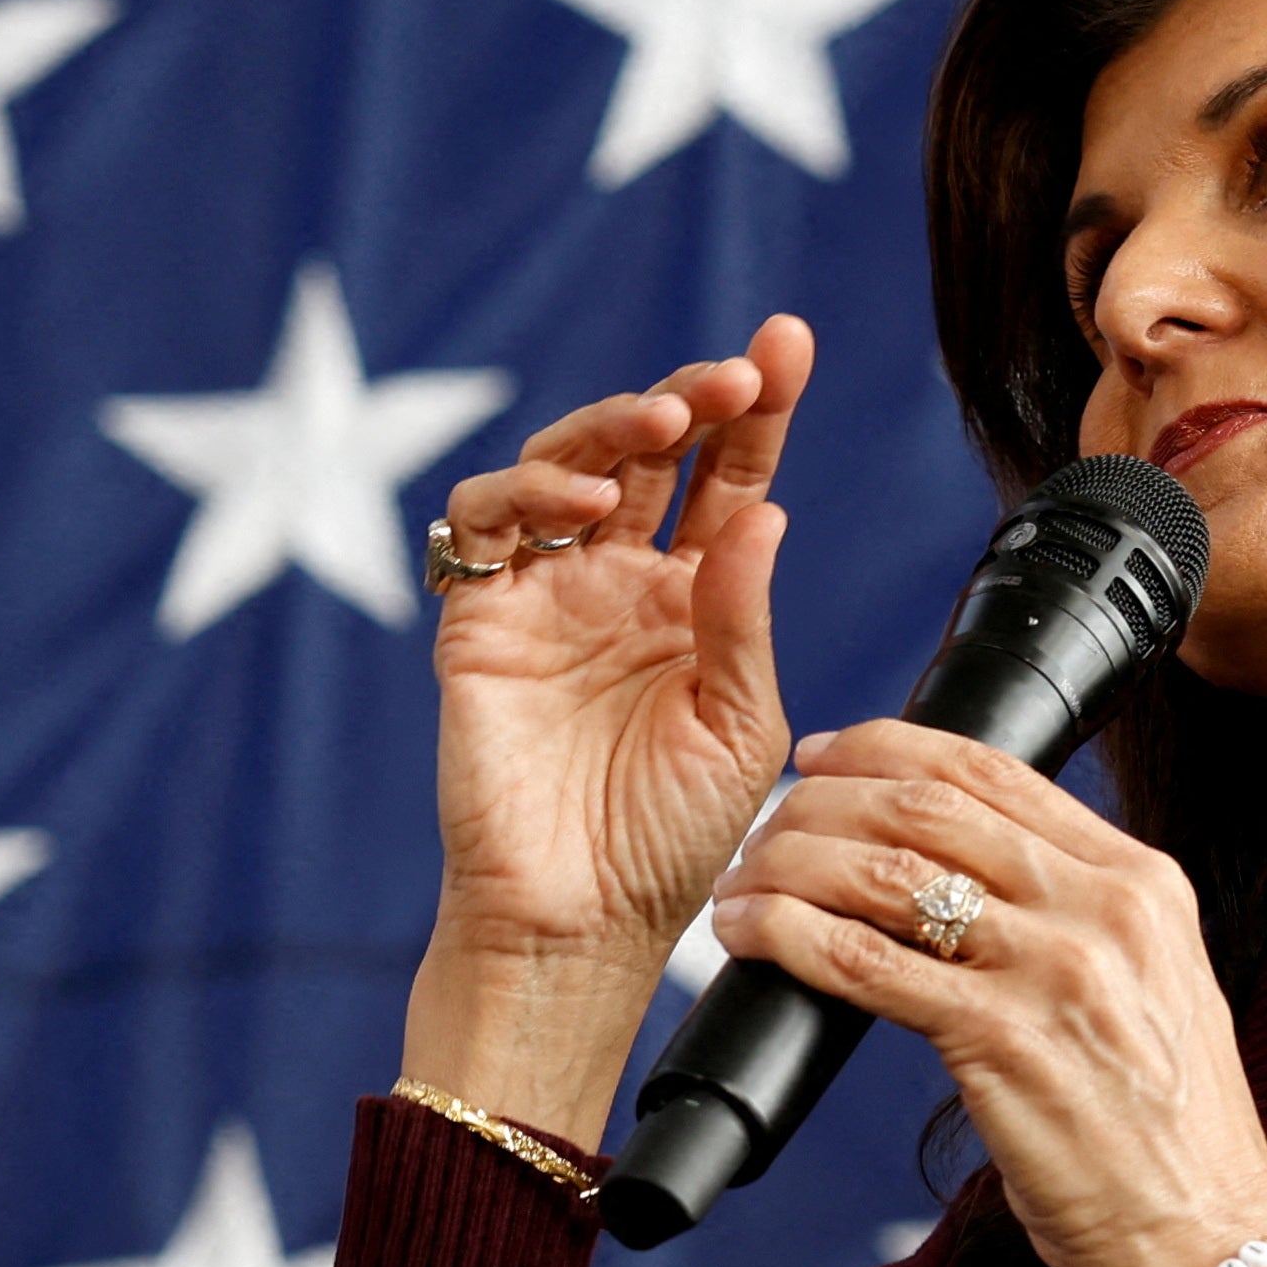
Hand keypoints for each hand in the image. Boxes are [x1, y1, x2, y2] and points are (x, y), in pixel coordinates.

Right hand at [418, 315, 817, 977]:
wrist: (578, 924)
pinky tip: (583, 511)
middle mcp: (621, 584)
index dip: (759, 409)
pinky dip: (524, 495)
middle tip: (728, 380)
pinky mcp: (478, 622)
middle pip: (650, 453)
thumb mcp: (739, 725)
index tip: (788, 342)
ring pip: (564, 466)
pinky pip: (480, 526)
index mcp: (697, 602)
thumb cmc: (668, 843)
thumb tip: (766, 511)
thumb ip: (743, 618)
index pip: (731, 481)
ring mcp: (547, 596)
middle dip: (688, 399)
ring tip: (659, 430)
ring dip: (610, 429)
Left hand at [699, 714, 1266, 1266]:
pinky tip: (754, 937)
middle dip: (824, 802)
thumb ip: (1079, 919)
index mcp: (1141, 881)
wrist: (1208, 1237)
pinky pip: (868, 966)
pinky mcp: (1003, 1044)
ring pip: (886, 875)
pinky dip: (792, 939)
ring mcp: (1055, 972)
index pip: (995, 770)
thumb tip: (968, 875)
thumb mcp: (1152, 988)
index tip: (826, 756)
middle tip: (767, 827)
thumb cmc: (1166, 1135)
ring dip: (790, 868)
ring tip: (742, 886)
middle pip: (928, 807)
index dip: (889, 747)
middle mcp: (1104, 909)